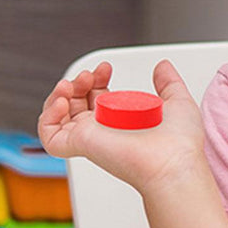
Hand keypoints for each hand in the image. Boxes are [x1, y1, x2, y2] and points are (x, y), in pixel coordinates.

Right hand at [38, 59, 205, 194]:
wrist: (174, 161)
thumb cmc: (179, 142)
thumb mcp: (177, 101)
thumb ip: (168, 82)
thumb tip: (162, 66)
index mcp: (123, 121)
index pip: (98, 98)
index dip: (96, 79)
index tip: (106, 68)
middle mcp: (105, 131)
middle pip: (77, 103)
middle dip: (79, 82)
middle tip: (91, 75)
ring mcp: (91, 138)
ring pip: (59, 116)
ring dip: (59, 93)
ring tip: (73, 84)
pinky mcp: (80, 145)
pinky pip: (49, 135)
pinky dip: (47, 116)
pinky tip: (62, 102)